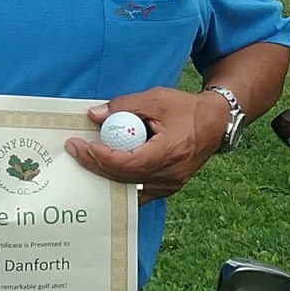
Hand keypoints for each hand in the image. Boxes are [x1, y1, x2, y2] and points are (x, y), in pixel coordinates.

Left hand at [65, 87, 228, 203]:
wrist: (214, 123)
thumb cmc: (186, 109)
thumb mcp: (155, 99)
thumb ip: (124, 106)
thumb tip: (94, 115)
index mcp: (170, 152)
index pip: (130, 164)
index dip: (103, 157)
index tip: (84, 145)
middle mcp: (170, 175)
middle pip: (124, 178)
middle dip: (95, 164)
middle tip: (75, 149)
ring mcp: (169, 185)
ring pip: (128, 187)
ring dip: (105, 173)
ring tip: (85, 158)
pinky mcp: (166, 188)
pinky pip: (136, 191)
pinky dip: (119, 180)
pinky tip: (103, 169)